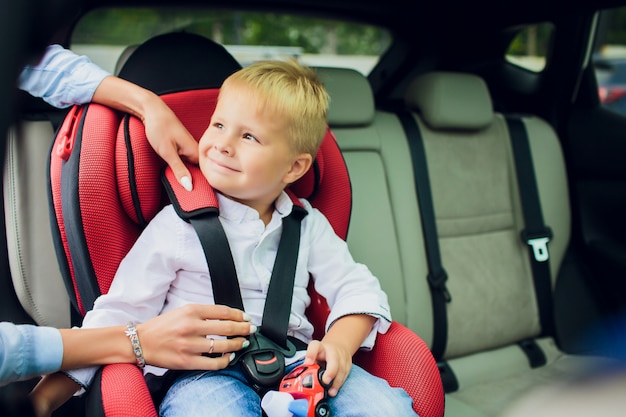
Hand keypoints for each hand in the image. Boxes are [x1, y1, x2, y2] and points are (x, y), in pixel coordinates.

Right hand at [137, 304, 254, 369]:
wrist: (141, 342)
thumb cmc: (162, 326)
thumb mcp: (182, 311)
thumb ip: (203, 313)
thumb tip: (227, 317)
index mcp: (191, 311)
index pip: (223, 312)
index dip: (239, 315)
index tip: (246, 318)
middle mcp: (191, 326)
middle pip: (227, 328)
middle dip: (243, 329)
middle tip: (251, 329)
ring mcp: (189, 345)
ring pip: (222, 346)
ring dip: (237, 345)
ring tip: (242, 343)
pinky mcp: (186, 361)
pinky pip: (212, 362)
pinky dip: (225, 360)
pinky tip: (229, 357)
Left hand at [141, 94, 198, 190]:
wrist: (152, 109)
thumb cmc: (159, 127)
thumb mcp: (167, 152)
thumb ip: (179, 170)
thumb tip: (189, 187)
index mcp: (196, 152)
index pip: (204, 174)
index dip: (201, 186)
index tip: (197, 198)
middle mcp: (196, 150)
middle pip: (199, 172)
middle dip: (194, 182)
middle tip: (186, 196)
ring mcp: (189, 148)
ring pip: (192, 167)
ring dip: (186, 175)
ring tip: (183, 187)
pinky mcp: (183, 147)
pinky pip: (186, 162)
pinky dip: (182, 168)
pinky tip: (177, 173)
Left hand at [304, 339, 351, 396]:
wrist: (338, 346)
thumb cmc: (323, 352)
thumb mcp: (314, 355)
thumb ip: (309, 363)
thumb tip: (303, 376)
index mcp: (320, 347)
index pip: (315, 346)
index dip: (311, 354)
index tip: (308, 363)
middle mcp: (332, 351)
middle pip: (334, 359)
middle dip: (331, 371)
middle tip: (325, 381)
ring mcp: (342, 357)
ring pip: (342, 369)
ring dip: (336, 382)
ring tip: (331, 392)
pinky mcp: (348, 364)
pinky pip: (345, 375)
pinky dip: (340, 384)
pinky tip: (335, 390)